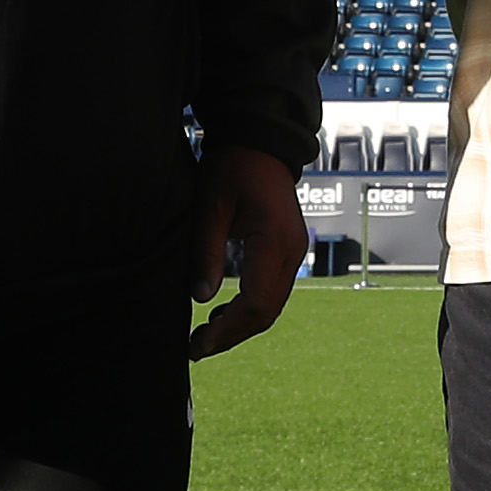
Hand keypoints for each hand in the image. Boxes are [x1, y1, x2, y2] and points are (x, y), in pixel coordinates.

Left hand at [187, 144, 307, 358]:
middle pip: (266, 312)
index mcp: (273, 242)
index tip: (197, 343)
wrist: (259, 142)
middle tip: (196, 348)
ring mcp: (294, 252)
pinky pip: (272, 291)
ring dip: (241, 325)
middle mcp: (291, 252)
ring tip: (205, 335)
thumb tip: (200, 299)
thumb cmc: (231, 167)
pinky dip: (250, 308)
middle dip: (232, 335)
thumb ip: (206, 254)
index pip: (255, 303)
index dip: (227, 330)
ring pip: (271, 305)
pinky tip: (222, 311)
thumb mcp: (209, 208)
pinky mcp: (287, 250)